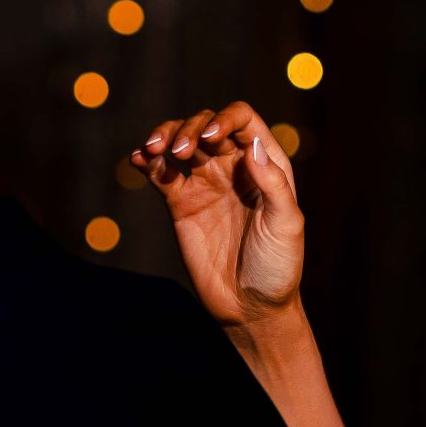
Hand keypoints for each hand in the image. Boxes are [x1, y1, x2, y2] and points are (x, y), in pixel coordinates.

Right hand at [128, 101, 303, 326]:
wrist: (250, 307)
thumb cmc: (278, 266)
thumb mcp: (286, 224)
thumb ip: (273, 184)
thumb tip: (251, 145)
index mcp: (265, 164)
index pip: (242, 121)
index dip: (224, 119)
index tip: (209, 139)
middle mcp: (234, 166)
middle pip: (206, 125)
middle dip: (189, 129)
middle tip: (180, 151)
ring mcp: (206, 183)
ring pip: (181, 142)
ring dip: (166, 136)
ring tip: (151, 150)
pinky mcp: (181, 203)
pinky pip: (162, 172)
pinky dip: (148, 161)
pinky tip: (139, 159)